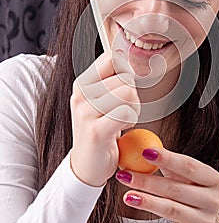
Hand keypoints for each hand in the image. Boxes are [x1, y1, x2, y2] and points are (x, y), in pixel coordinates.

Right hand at [70, 52, 140, 186]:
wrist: (86, 165)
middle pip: (125, 78)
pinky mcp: (96, 130)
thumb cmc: (99, 129)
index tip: (124, 89)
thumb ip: (110, 80)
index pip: (112, 59)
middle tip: (123, 112)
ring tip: (122, 120)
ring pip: (127, 93)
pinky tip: (121, 129)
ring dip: (133, 108)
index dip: (126, 73)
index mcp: (82, 84)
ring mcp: (86, 112)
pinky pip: (126, 112)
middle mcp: (81, 95)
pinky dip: (131, 120)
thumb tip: (126, 56)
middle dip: (133, 96)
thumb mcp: (99, 100)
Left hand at [115, 147, 218, 222]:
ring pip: (173, 210)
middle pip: (176, 188)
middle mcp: (214, 199)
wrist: (203, 220)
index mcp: (213, 178)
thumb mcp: (184, 176)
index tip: (145, 151)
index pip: (188, 165)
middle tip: (125, 174)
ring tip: (128, 196)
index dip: (166, 158)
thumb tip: (141, 145)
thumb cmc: (189, 190)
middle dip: (147, 180)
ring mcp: (207, 220)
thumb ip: (168, 163)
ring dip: (149, 203)